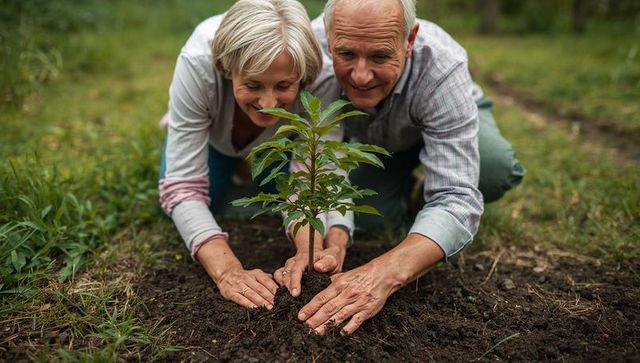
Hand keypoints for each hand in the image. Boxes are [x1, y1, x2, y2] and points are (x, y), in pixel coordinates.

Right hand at [196, 237, 277, 308]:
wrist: (226, 274)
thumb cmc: (245, 276)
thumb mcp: (256, 273)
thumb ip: (267, 278)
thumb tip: (280, 283)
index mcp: (255, 273)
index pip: (266, 281)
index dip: (274, 289)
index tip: (281, 296)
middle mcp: (247, 278)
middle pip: (260, 288)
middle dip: (269, 297)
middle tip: (276, 304)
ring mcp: (238, 285)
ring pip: (252, 294)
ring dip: (261, 301)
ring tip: (269, 307)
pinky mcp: (231, 293)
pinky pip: (240, 299)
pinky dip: (248, 304)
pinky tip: (255, 308)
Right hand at [274, 245, 343, 296]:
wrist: (326, 258)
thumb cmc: (330, 259)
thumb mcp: (332, 259)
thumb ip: (327, 262)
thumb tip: (317, 267)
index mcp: (303, 258)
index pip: (296, 270)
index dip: (294, 282)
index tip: (295, 294)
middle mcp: (293, 262)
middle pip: (285, 274)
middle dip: (287, 288)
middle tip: (292, 301)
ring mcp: (289, 267)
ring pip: (279, 276)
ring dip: (282, 288)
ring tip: (289, 299)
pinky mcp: (287, 273)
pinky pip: (278, 279)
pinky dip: (280, 287)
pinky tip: (286, 296)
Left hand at [297, 233, 444, 334]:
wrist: (383, 274)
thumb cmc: (362, 275)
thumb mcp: (344, 275)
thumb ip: (331, 283)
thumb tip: (316, 288)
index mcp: (339, 284)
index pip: (321, 297)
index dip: (310, 307)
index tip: (300, 315)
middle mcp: (347, 293)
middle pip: (328, 308)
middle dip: (315, 319)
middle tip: (304, 327)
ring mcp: (357, 302)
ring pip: (340, 316)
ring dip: (327, 325)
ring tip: (316, 333)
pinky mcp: (368, 310)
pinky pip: (357, 321)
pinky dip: (348, 327)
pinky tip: (340, 334)